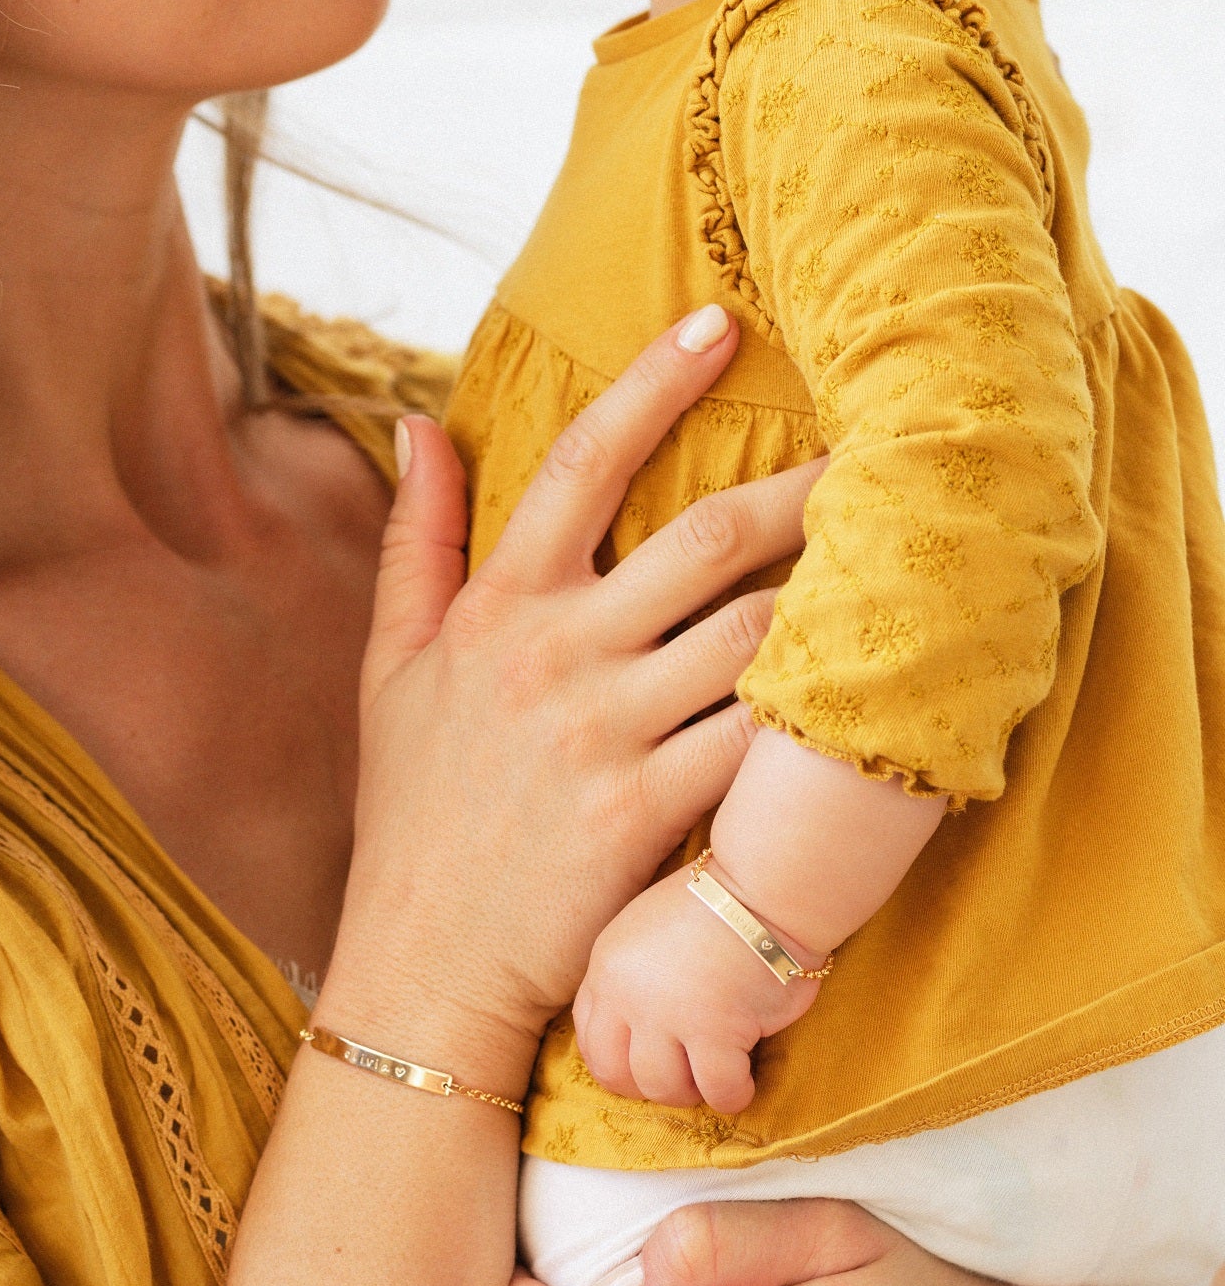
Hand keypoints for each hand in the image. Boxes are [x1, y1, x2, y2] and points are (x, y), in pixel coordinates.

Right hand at [321, 309, 821, 1096]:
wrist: (424, 960)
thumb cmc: (412, 812)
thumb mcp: (391, 668)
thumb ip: (414, 542)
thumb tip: (419, 423)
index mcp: (495, 611)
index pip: (576, 465)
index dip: (651, 385)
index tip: (720, 325)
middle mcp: (554, 657)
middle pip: (706, 539)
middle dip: (803, 490)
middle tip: (875, 457)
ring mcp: (605, 734)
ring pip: (754, 633)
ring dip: (830, 594)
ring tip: (894, 564)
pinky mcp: (650, 812)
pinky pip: (759, 740)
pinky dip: (817, 710)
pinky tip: (868, 684)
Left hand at [573, 862, 821, 1113]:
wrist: (762, 888)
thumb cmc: (715, 903)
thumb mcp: (644, 930)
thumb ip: (632, 976)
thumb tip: (635, 1026)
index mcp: (607, 969)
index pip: (589, 1040)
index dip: (615, 1064)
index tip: (641, 1069)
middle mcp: (628, 996)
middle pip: (616, 1074)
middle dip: (647, 1088)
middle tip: (681, 1081)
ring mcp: (669, 1016)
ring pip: (664, 1088)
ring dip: (691, 1092)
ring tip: (714, 1079)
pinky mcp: (717, 1031)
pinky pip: (718, 1088)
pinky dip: (733, 1095)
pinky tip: (744, 1084)